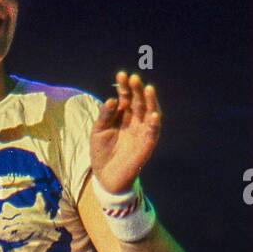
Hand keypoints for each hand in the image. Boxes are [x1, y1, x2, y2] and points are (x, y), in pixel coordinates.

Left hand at [90, 71, 160, 193]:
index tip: (121, 75)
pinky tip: (153, 114)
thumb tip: (112, 99)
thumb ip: (105, 115)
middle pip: (139, 102)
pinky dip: (154, 124)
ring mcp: (142, 132)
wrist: (105, 176)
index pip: (126, 97)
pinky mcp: (147, 145)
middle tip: (134, 79)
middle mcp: (134, 121)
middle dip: (137, 90)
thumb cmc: (101, 152)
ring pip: (150, 113)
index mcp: (123, 115)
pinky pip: (153, 133)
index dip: (124, 86)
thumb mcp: (98, 131)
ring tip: (148, 89)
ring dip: (150, 102)